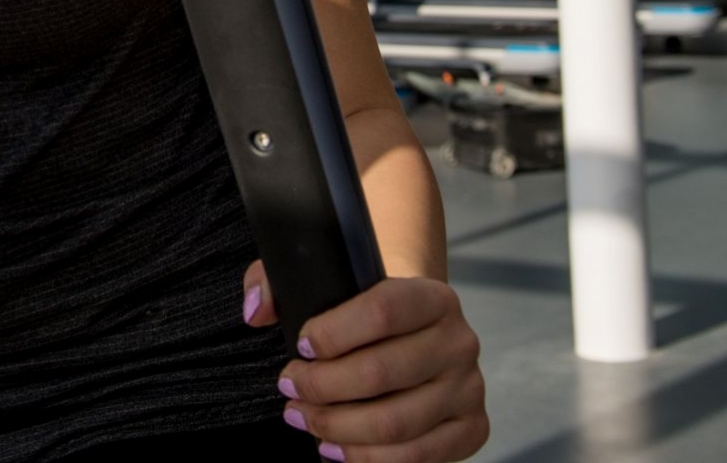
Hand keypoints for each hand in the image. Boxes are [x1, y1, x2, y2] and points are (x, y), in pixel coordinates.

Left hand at [244, 263, 486, 461]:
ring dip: (337, 427)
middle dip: (322, 387)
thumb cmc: (366, 316)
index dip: (333, 333)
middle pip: (382, 372)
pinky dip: (368, 458)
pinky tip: (335, 448)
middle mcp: (459, 342)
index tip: (300, 346)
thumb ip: (279, 282)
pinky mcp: (470, 429)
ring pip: (395, 423)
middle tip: (290, 388)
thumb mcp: (328, 284)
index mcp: (433, 297)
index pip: (383, 310)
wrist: (417, 337)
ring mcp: (469, 389)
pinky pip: (417, 456)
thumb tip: (256, 311)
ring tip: (304, 419)